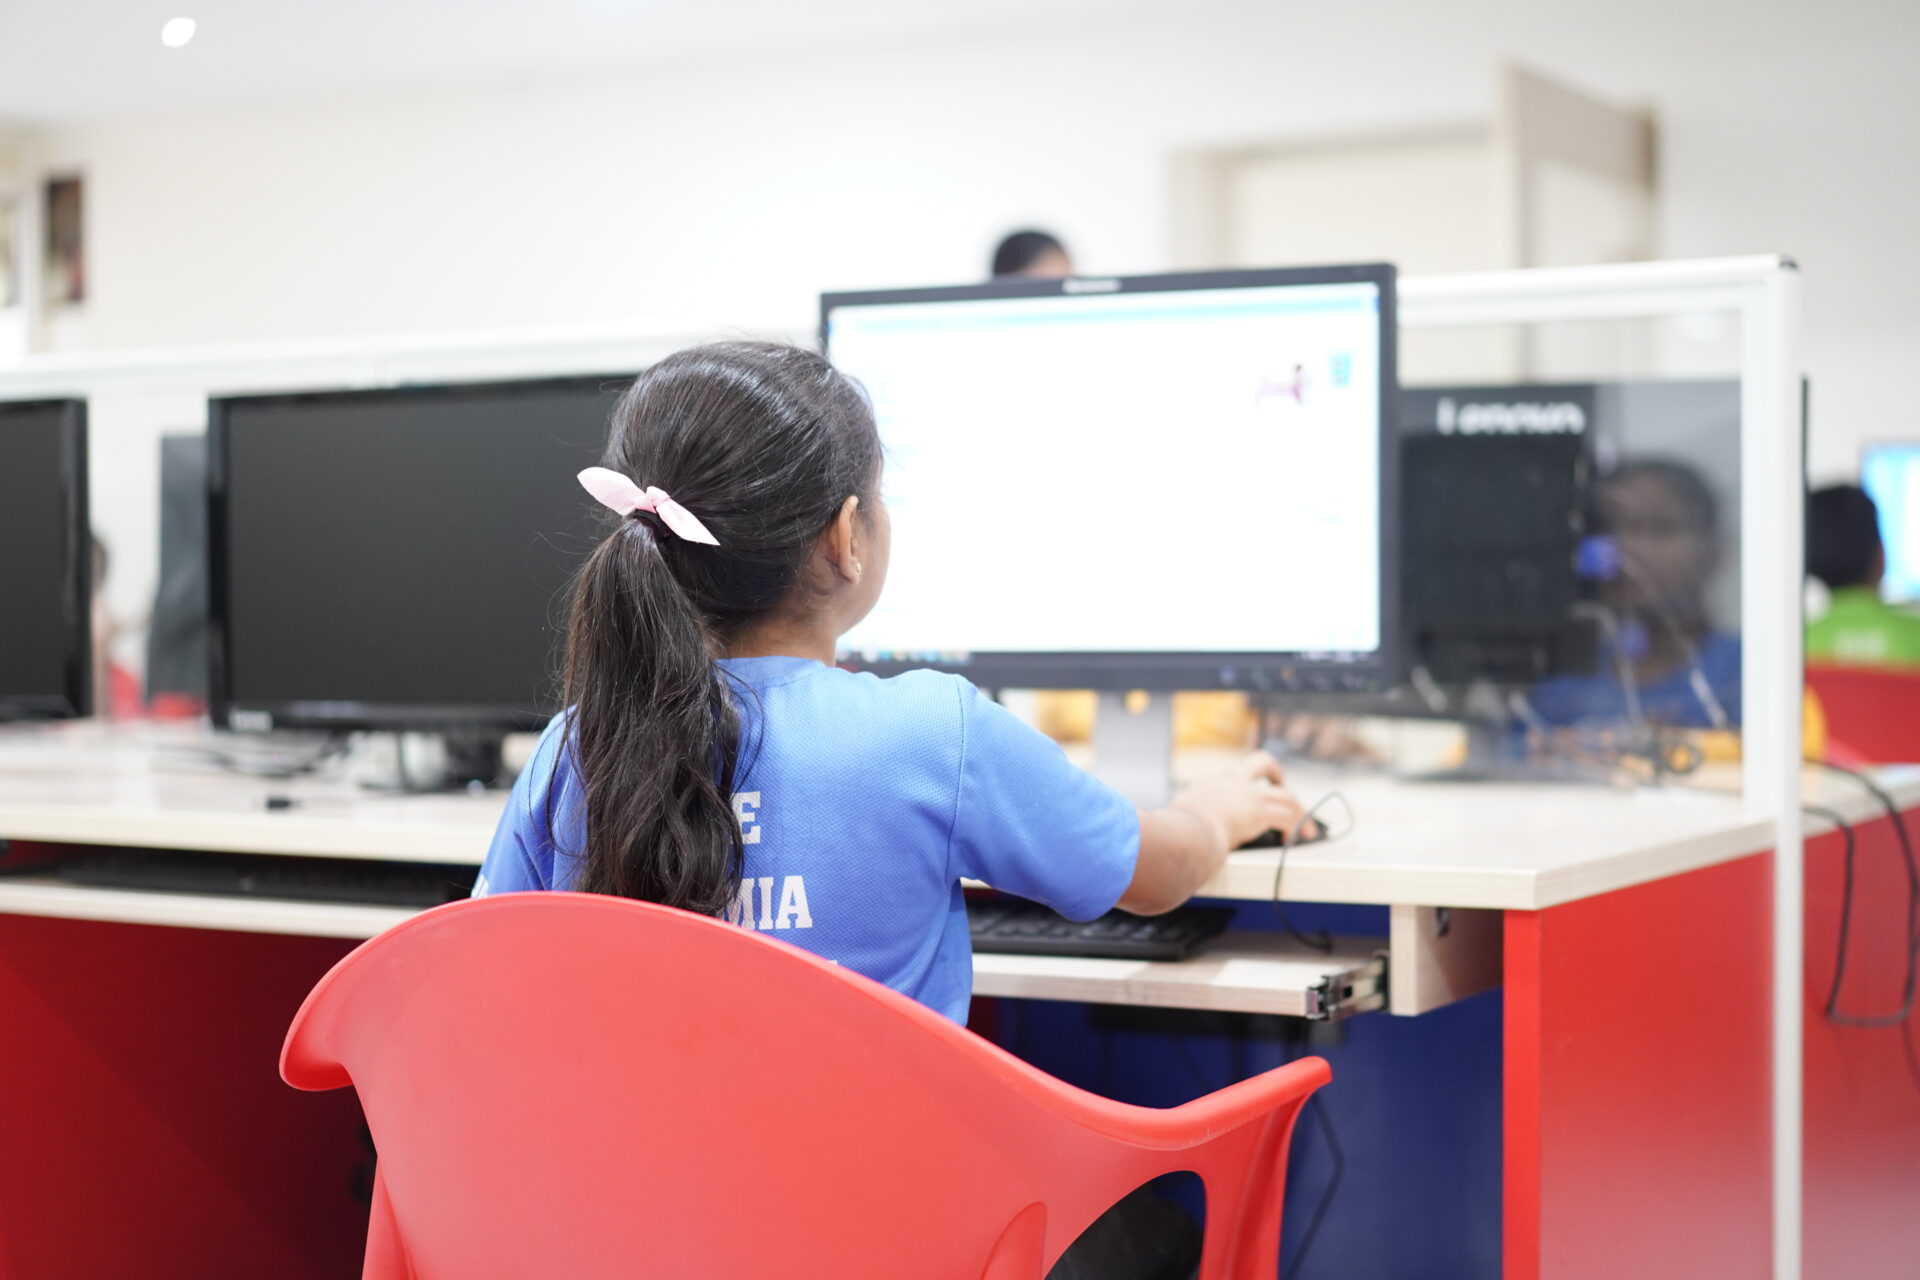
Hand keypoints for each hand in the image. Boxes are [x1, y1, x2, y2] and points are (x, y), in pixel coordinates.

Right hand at [1168, 751, 1316, 851]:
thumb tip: (1176, 818)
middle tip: (1281, 785)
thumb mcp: (1177, 812)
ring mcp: (1248, 795)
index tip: (1247, 794)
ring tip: (1304, 827)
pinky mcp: (1260, 812)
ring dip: (1297, 810)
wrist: (1185, 833)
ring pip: (1285, 795)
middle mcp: (1232, 781)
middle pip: (1262, 761)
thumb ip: (1184, 811)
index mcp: (1212, 781)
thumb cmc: (1176, 828)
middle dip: (1275, 772)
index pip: (1234, 774)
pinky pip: (1287, 818)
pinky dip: (1294, 829)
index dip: (1244, 784)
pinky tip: (1292, 840)